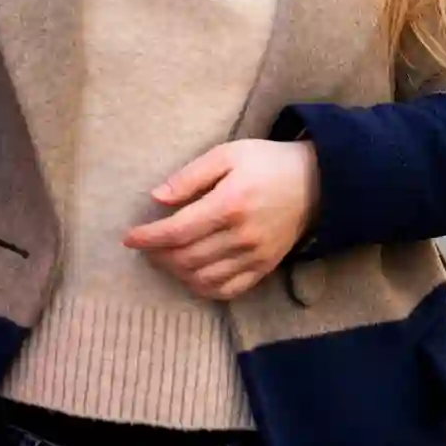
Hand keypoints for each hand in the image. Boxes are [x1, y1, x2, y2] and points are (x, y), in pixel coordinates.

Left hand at [123, 140, 318, 301]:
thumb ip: (190, 176)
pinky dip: (203, 288)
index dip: (148, 238)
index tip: (129, 238)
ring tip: (165, 258)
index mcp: (229, 204)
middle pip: (186, 258)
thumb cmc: (266, 162)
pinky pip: (227, 290)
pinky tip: (191, 275)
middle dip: (157, 255)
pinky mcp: (264, 268)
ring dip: (176, 273)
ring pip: (203, 278)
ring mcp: (255, 256)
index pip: (177, 231)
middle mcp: (241, 236)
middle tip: (145, 246)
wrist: (316, 181)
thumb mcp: (227, 154)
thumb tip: (156, 198)